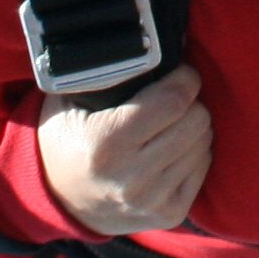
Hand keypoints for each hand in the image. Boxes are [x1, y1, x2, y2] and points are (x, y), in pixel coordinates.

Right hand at [36, 67, 212, 234]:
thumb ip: (107, 73)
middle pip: (196, 120)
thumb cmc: (65, 137)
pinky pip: (204, 166)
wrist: (55, 200)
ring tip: (166, 123)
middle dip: (188, 101)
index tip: (178, 71)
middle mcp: (132, 178)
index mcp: (106, 144)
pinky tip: (168, 147)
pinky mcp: (169, 215)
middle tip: (170, 98)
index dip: (183, 78)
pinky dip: (192, 151)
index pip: (174, 101)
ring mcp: (152, 200)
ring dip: (191, 126)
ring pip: (204, 142)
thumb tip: (157, 43)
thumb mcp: (69, 100)